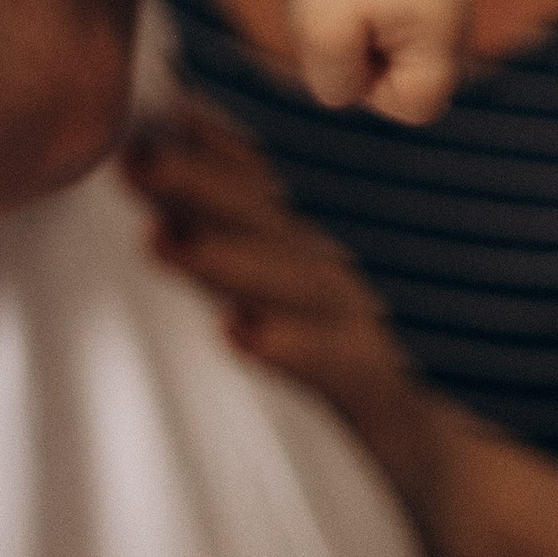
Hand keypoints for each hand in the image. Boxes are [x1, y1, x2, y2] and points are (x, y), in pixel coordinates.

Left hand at [125, 100, 432, 489]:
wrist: (425, 452)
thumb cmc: (328, 368)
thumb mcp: (271, 299)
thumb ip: (224, 243)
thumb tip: (155, 183)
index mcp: (294, 246)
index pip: (250, 183)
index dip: (204, 143)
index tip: (151, 104)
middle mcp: (323, 271)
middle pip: (259, 219)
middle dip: (196, 185)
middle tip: (132, 162)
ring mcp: (353, 323)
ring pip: (290, 282)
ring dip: (226, 259)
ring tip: (163, 243)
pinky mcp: (372, 387)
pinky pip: (332, 363)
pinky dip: (291, 346)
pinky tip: (242, 336)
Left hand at [278, 0, 468, 122]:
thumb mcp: (320, 38)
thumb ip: (341, 87)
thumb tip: (361, 92)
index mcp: (446, 28)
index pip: (419, 107)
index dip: (374, 92)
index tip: (348, 45)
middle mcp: (462, 17)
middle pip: (422, 87)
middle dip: (378, 71)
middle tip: (348, 23)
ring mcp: (452, 3)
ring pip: (413, 64)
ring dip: (375, 50)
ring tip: (352, 7)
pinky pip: (407, 38)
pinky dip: (377, 29)